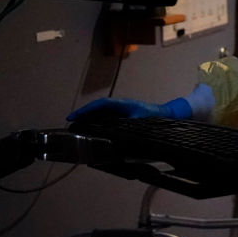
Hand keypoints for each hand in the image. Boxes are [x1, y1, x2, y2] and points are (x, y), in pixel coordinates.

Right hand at [67, 97, 190, 121]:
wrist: (167, 114)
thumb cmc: (155, 117)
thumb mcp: (141, 122)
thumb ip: (127, 126)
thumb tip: (114, 131)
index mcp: (122, 104)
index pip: (100, 105)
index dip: (85, 110)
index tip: (73, 117)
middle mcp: (120, 106)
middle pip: (97, 108)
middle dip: (83, 114)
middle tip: (70, 122)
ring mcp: (122, 110)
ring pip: (101, 113)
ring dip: (89, 118)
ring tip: (77, 126)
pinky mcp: (124, 115)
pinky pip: (107, 117)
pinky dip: (97, 121)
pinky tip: (91, 129)